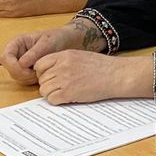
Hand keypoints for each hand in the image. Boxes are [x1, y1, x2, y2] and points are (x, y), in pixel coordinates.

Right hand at [0, 26, 84, 84]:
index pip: (5, 57)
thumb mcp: (46, 42)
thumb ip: (34, 53)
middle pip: (10, 69)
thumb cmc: (56, 38)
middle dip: (23, 74)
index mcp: (17, 43)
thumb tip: (22, 63)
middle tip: (37, 73)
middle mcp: (16, 54)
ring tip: (42, 71)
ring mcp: (20, 63)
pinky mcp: (26, 71)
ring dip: (28, 78)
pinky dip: (32, 80)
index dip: (13, 66)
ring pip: (16, 76)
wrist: (66, 43)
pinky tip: (41, 75)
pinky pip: (24, 80)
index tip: (27, 69)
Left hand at [33, 51, 150, 104]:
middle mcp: (62, 66)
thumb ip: (63, 61)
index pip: (39, 64)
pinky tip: (68, 98)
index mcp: (64, 55)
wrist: (116, 75)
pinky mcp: (69, 93)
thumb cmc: (101, 67)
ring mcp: (65, 80)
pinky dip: (57, 101)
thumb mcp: (80, 56)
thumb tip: (49, 71)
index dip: (43, 72)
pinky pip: (52, 100)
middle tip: (59, 86)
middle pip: (41, 79)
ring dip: (51, 93)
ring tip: (64, 92)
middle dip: (48, 84)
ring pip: (44, 90)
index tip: (50, 76)